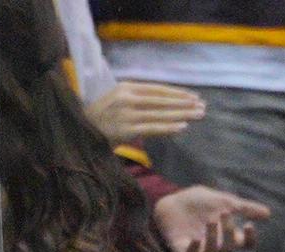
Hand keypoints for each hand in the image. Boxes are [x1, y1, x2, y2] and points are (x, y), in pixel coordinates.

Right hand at [85, 78, 206, 143]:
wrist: (82, 129)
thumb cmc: (103, 116)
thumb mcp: (119, 100)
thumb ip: (139, 100)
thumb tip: (165, 105)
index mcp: (126, 87)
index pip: (158, 89)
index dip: (177, 93)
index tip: (193, 96)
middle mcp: (128, 98)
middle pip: (162, 100)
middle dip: (184, 103)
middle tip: (202, 106)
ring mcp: (127, 114)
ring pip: (160, 114)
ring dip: (181, 114)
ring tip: (197, 115)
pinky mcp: (126, 130)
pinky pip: (152, 128)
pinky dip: (168, 127)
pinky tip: (182, 126)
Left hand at [154, 185, 266, 251]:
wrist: (171, 201)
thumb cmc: (199, 203)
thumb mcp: (224, 201)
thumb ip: (244, 208)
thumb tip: (268, 213)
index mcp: (228, 235)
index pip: (245, 245)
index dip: (250, 239)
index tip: (249, 225)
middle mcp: (216, 245)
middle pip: (229, 247)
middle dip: (229, 231)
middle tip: (225, 213)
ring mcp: (200, 250)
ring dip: (214, 238)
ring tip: (211, 220)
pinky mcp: (183, 251)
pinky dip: (195, 250)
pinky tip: (197, 239)